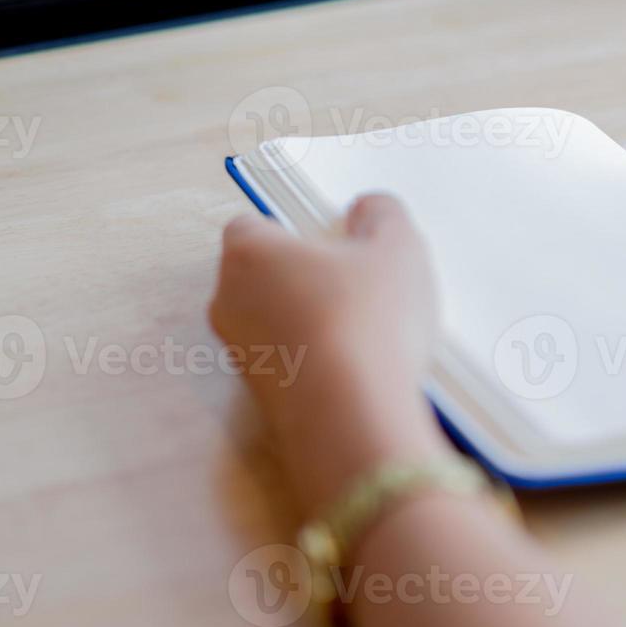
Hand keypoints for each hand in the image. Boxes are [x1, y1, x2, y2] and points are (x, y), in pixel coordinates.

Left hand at [209, 195, 448, 513]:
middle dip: (305, 275)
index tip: (333, 239)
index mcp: (248, 253)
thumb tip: (369, 209)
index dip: (293, 229)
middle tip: (358, 281)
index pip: (252, 226)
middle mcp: (229, 302)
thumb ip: (381, 214)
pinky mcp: (261, 398)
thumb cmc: (365, 320)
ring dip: (312, 320)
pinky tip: (361, 366)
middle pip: (264, 275)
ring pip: (276, 322)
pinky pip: (290, 363)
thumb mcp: (396, 247)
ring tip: (368, 328)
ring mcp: (242, 355)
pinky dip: (318, 359)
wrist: (352, 417)